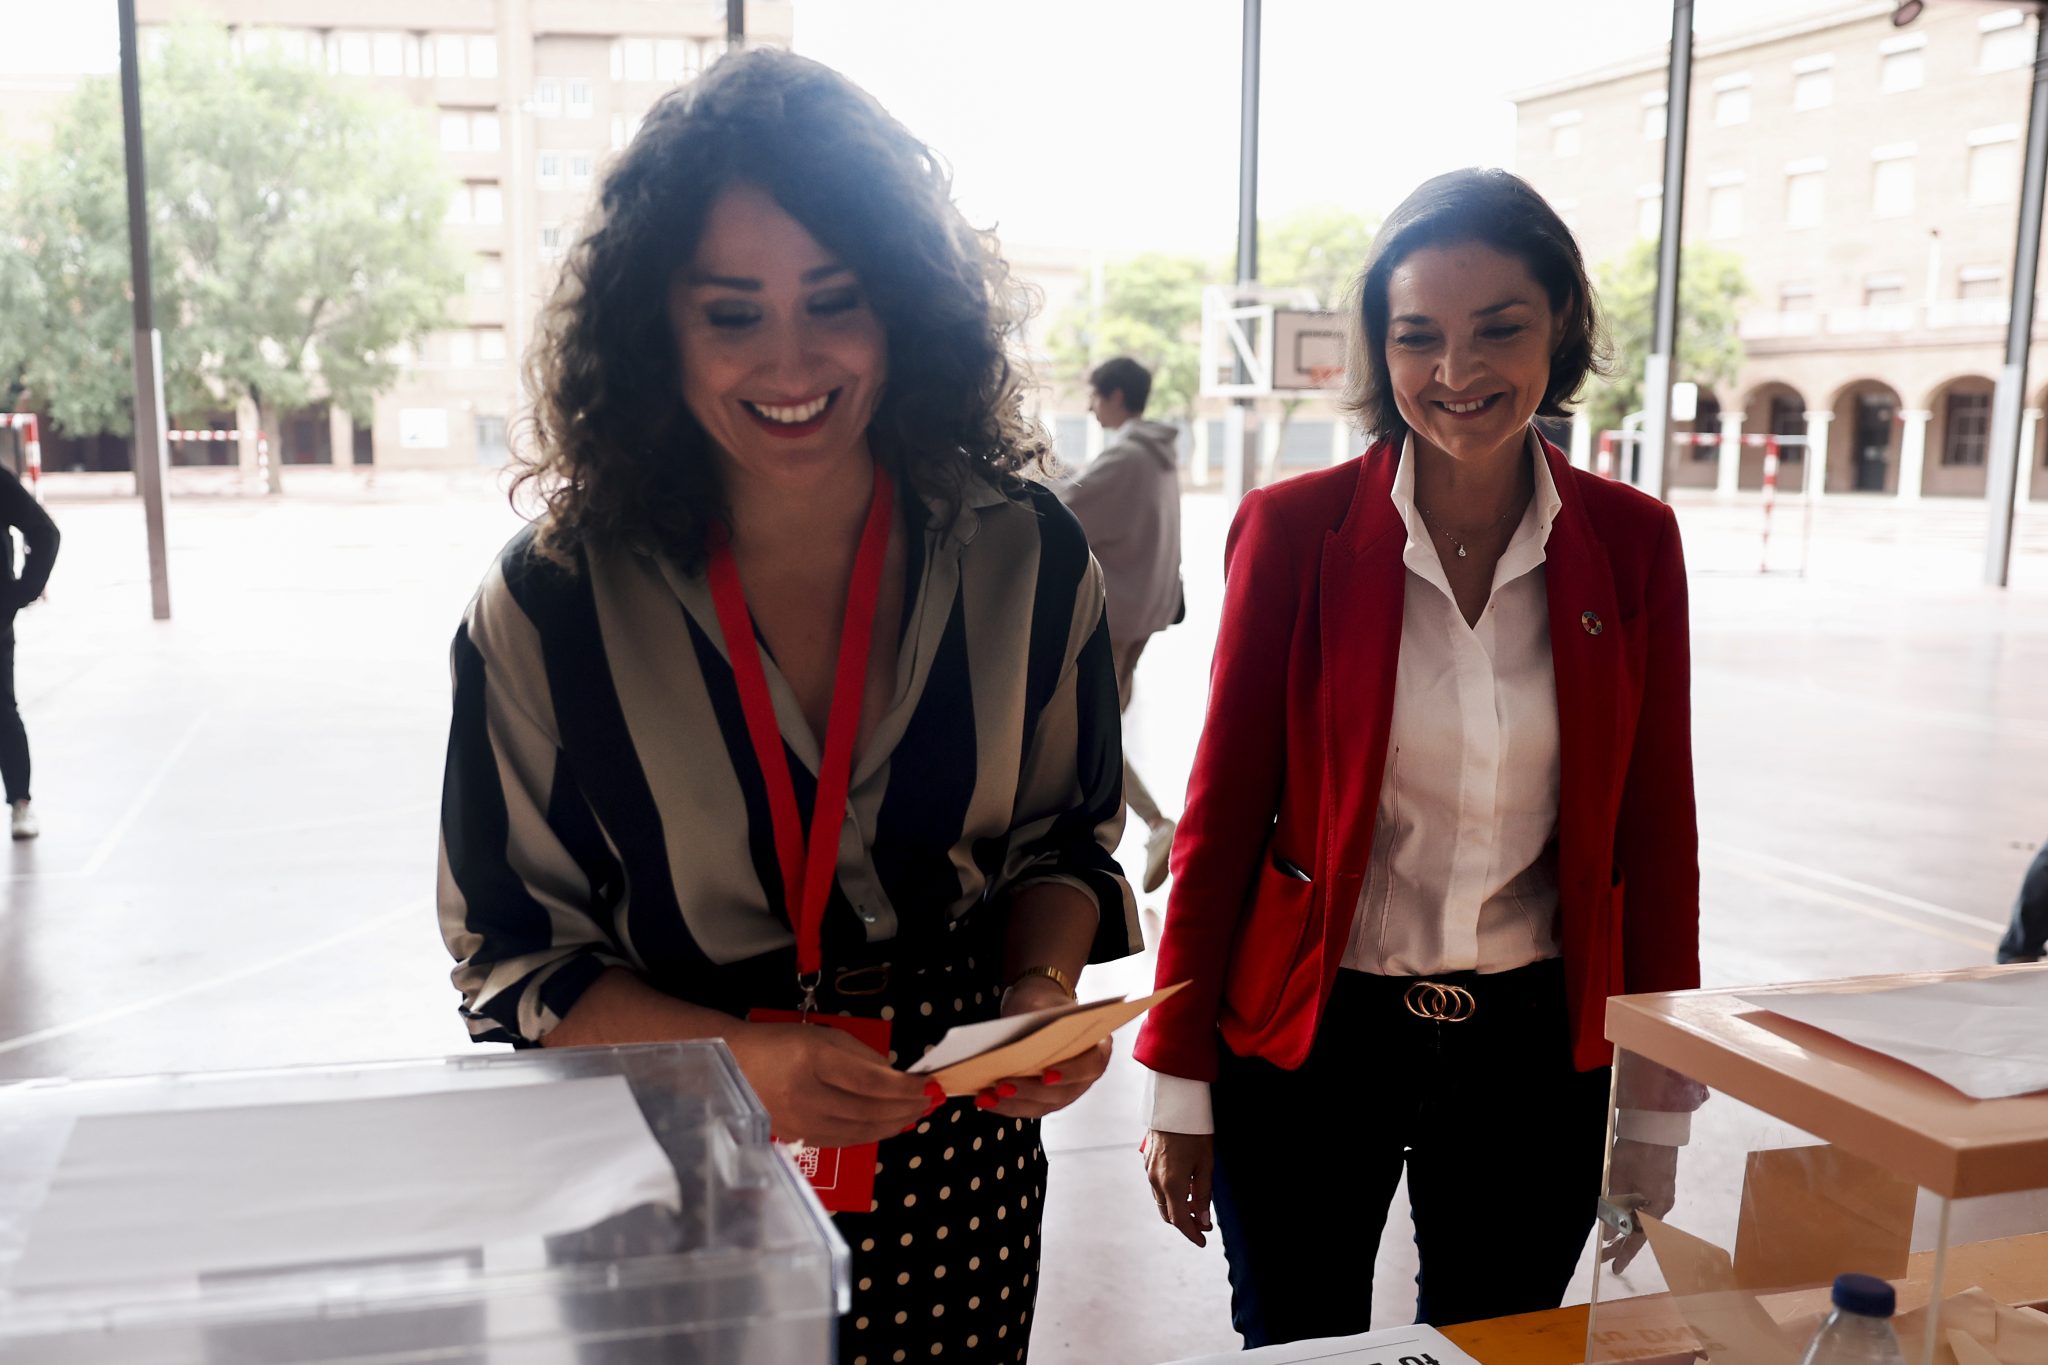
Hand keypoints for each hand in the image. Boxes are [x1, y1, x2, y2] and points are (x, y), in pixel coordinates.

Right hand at [724, 1021, 935, 1148]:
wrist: (733, 1065)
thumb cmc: (779, 1044)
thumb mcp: (822, 1036)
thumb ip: (861, 1055)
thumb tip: (895, 1075)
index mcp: (812, 1061)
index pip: (869, 1081)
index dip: (904, 1087)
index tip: (927, 1084)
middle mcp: (805, 1095)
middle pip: (868, 1110)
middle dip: (905, 1108)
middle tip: (929, 1102)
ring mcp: (800, 1122)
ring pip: (859, 1131)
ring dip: (893, 1124)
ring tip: (915, 1115)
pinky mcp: (798, 1137)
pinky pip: (844, 1141)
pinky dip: (871, 1135)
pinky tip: (887, 1127)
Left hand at [971, 975, 1111, 1118]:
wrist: (1040, 1010)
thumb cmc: (1045, 1006)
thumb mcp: (1044, 1005)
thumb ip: (1038, 1023)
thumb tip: (1017, 1045)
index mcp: (1098, 1047)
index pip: (1091, 1064)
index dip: (1070, 1072)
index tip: (1046, 1074)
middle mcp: (1085, 1076)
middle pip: (1062, 1092)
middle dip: (1030, 1091)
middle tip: (1004, 1085)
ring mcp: (1067, 1092)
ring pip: (1042, 1105)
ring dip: (1013, 1103)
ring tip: (988, 1096)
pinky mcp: (1046, 1101)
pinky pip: (1027, 1107)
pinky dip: (1005, 1105)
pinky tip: (984, 1099)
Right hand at [1143, 1128, 1214, 1246]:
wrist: (1173, 1106)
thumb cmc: (1194, 1133)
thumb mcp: (1205, 1165)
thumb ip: (1203, 1194)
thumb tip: (1203, 1220)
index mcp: (1172, 1184)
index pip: (1180, 1220)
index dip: (1192, 1233)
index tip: (1203, 1240)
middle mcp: (1156, 1181)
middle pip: (1168, 1214)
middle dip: (1185, 1223)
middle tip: (1203, 1224)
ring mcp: (1149, 1172)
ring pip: (1161, 1201)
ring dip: (1177, 1208)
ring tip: (1196, 1205)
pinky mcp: (1147, 1163)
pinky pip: (1157, 1187)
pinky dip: (1170, 1195)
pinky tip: (1184, 1187)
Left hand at [1600, 1137, 1677, 1272]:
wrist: (1655, 1126)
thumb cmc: (1635, 1152)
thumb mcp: (1618, 1181)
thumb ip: (1614, 1209)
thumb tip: (1609, 1234)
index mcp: (1655, 1207)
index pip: (1638, 1238)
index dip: (1625, 1254)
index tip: (1614, 1268)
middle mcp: (1663, 1204)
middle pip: (1641, 1231)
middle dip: (1622, 1244)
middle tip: (1603, 1256)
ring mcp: (1664, 1194)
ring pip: (1643, 1219)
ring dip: (1626, 1228)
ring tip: (1609, 1239)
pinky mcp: (1661, 1185)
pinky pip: (1647, 1207)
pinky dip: (1633, 1215)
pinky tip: (1621, 1217)